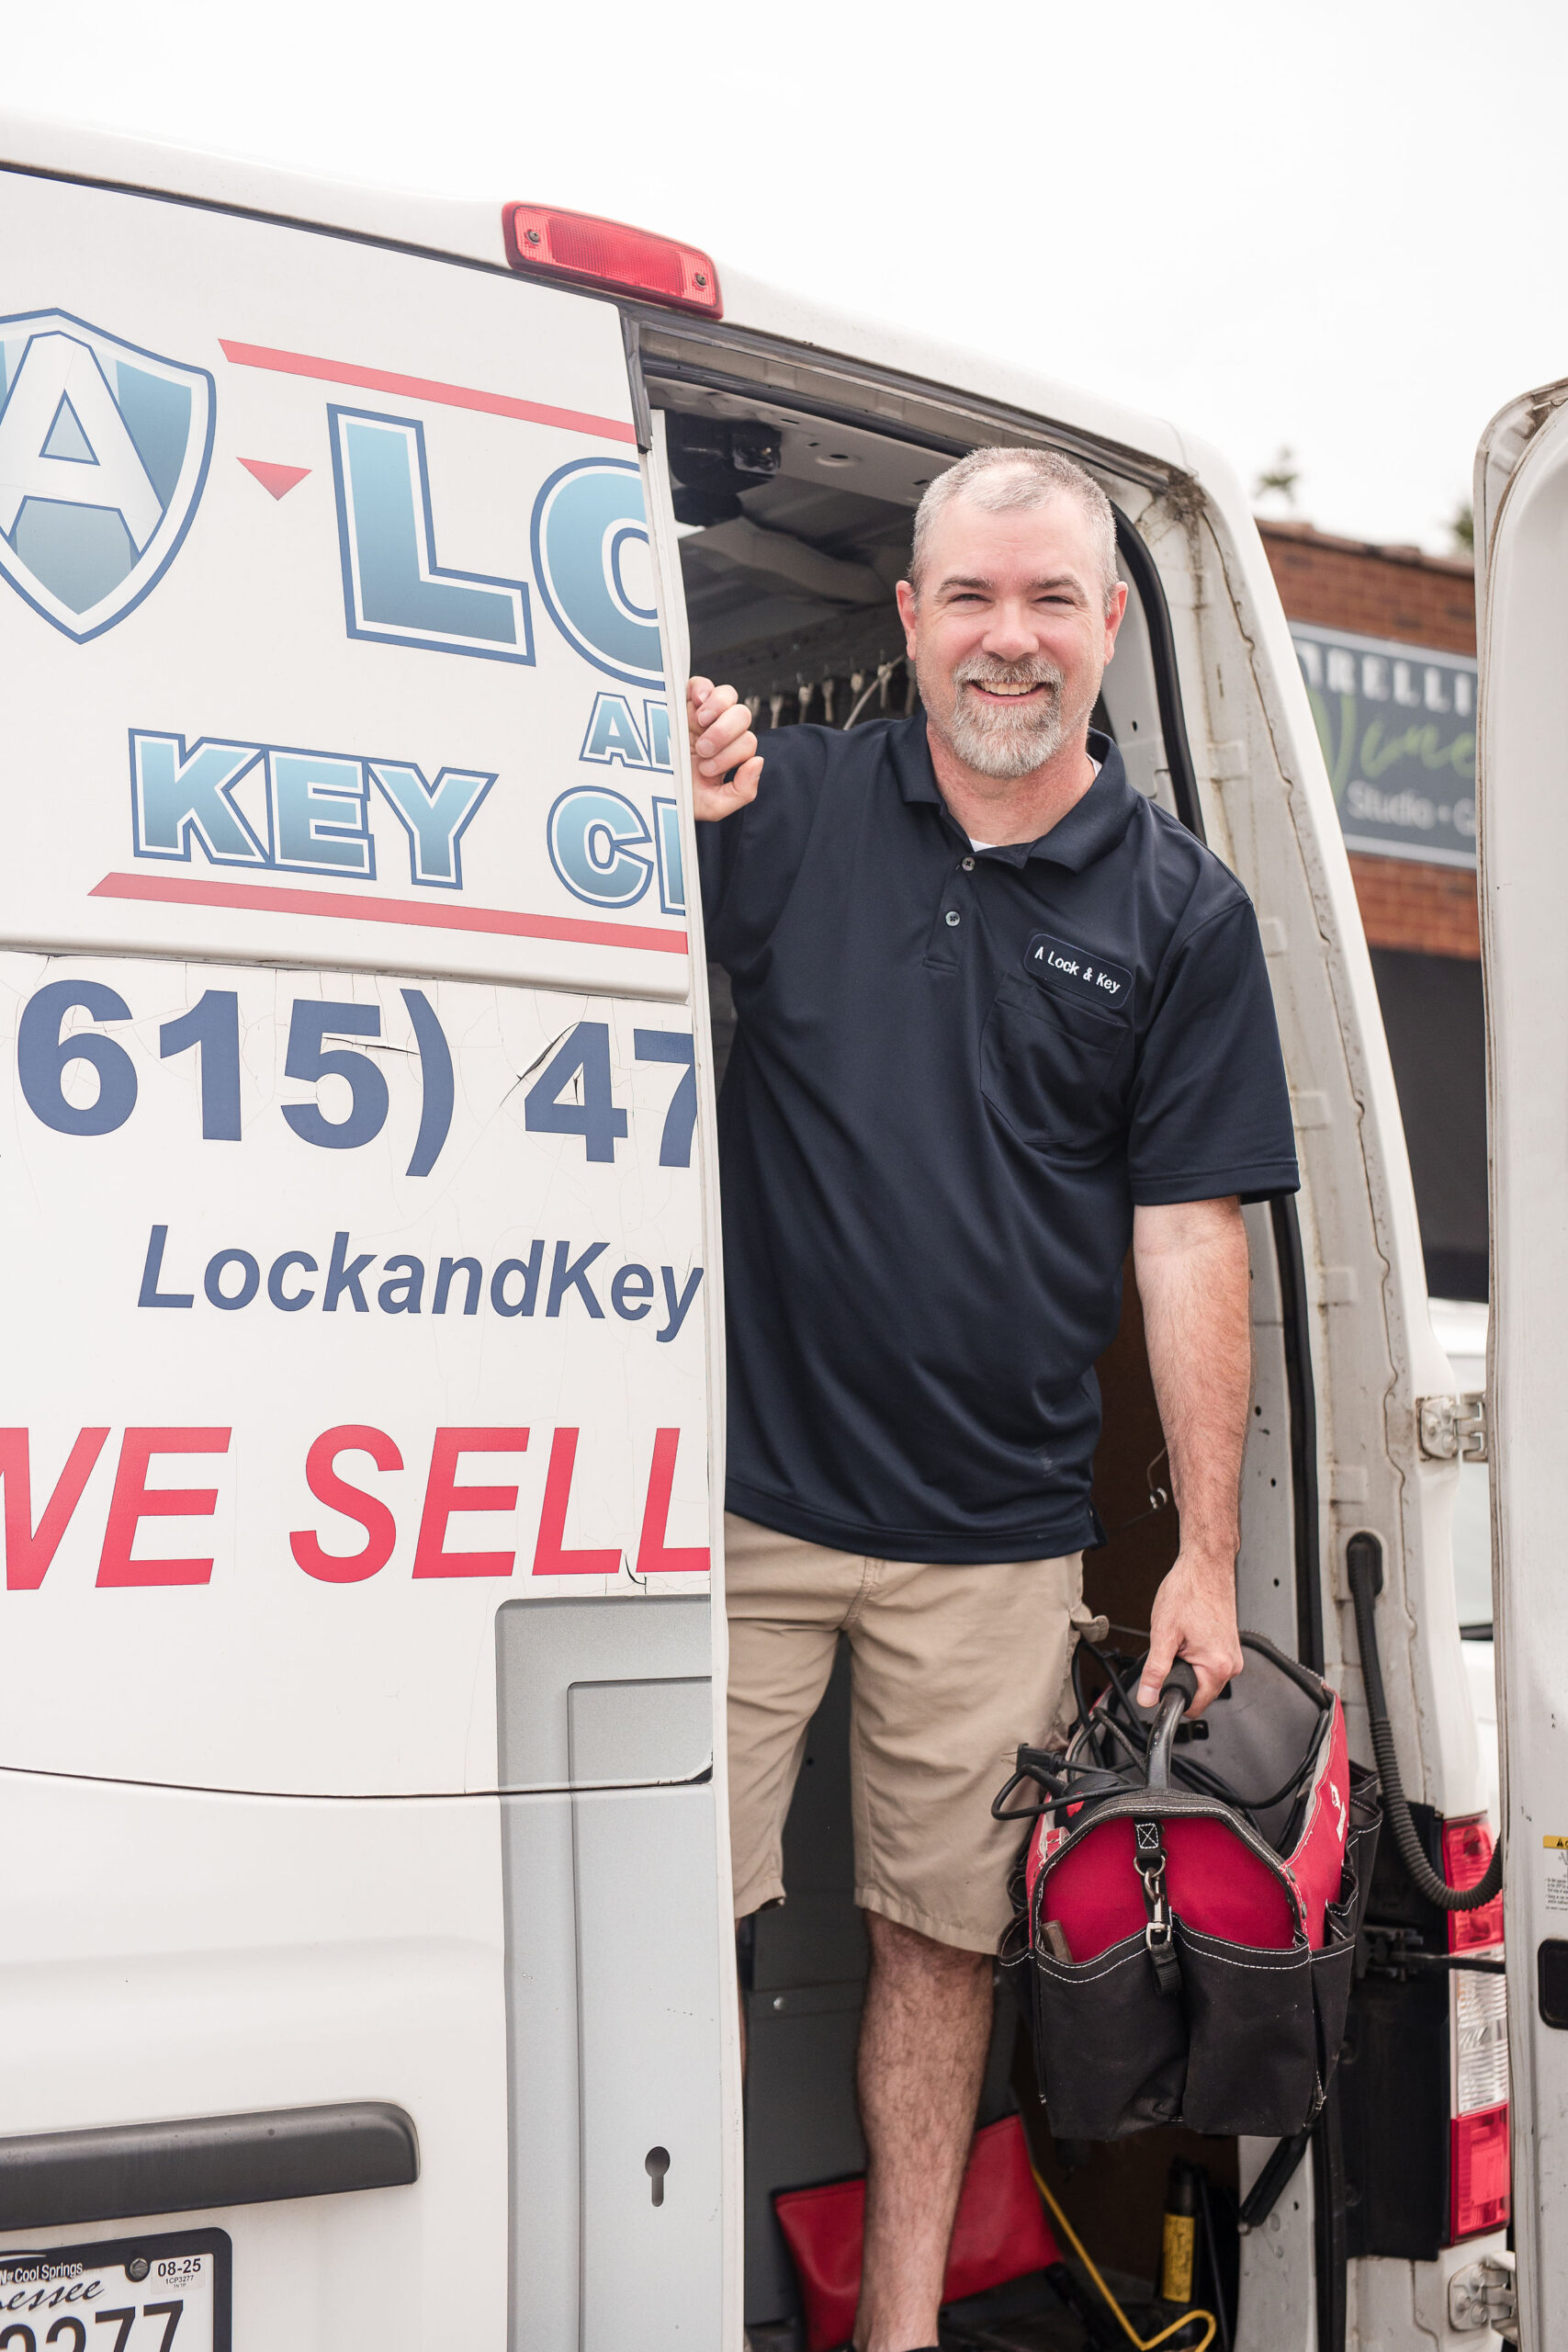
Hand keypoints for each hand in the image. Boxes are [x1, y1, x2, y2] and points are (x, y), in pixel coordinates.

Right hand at [688, 678, 761, 820]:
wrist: (643, 789)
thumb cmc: (676, 797)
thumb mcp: (713, 805)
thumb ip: (743, 791)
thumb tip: (757, 762)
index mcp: (728, 754)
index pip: (748, 742)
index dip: (731, 755)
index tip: (705, 769)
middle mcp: (718, 732)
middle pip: (743, 715)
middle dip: (725, 734)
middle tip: (702, 749)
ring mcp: (700, 715)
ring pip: (728, 696)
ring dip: (718, 711)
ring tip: (700, 725)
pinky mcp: (682, 701)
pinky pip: (701, 683)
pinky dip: (703, 689)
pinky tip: (696, 704)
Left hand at [1138, 1552, 1243, 1716]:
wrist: (1205, 1566)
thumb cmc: (1189, 1591)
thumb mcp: (1163, 1634)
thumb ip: (1155, 1671)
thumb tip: (1147, 1697)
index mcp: (1217, 1666)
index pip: (1193, 1706)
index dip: (1171, 1696)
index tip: (1161, 1683)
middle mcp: (1231, 1664)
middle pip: (1200, 1693)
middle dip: (1180, 1676)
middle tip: (1171, 1649)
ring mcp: (1233, 1655)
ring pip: (1204, 1677)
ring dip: (1187, 1664)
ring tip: (1181, 1637)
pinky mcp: (1230, 1646)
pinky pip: (1209, 1663)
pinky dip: (1196, 1654)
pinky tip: (1190, 1634)